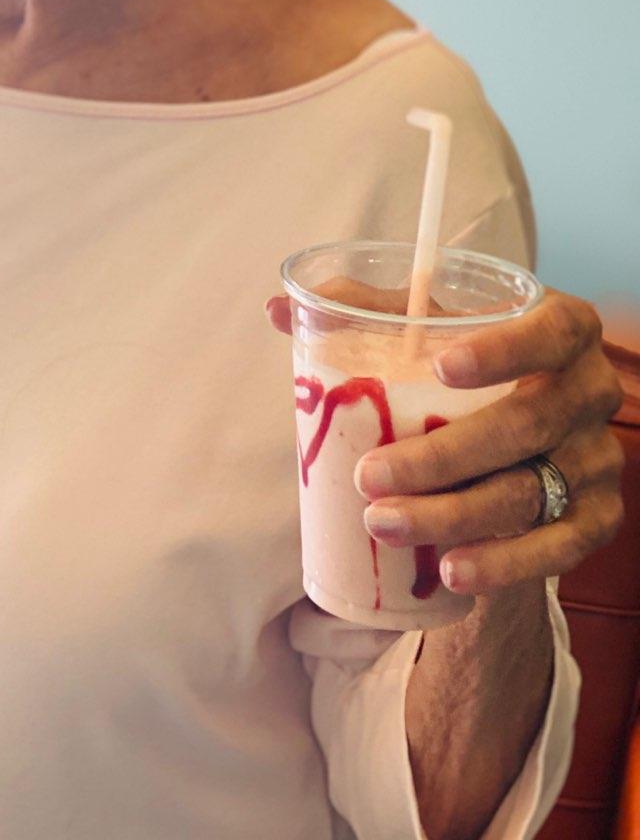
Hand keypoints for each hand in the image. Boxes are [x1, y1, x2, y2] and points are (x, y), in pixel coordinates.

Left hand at [265, 281, 626, 594]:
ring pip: (528, 492)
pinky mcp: (596, 517)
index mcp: (565, 327)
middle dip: (443, 457)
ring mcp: (598, 459)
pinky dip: (504, 563)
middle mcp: (592, 391)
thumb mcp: (432, 325)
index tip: (441, 366)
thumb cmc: (467, 360)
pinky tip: (451, 569)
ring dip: (452, 515)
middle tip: (370, 475)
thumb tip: (277, 307)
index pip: (550, 331)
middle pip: (526, 425)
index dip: (504, 349)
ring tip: (381, 521)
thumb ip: (364, 311)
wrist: (521, 430)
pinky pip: (556, 549)